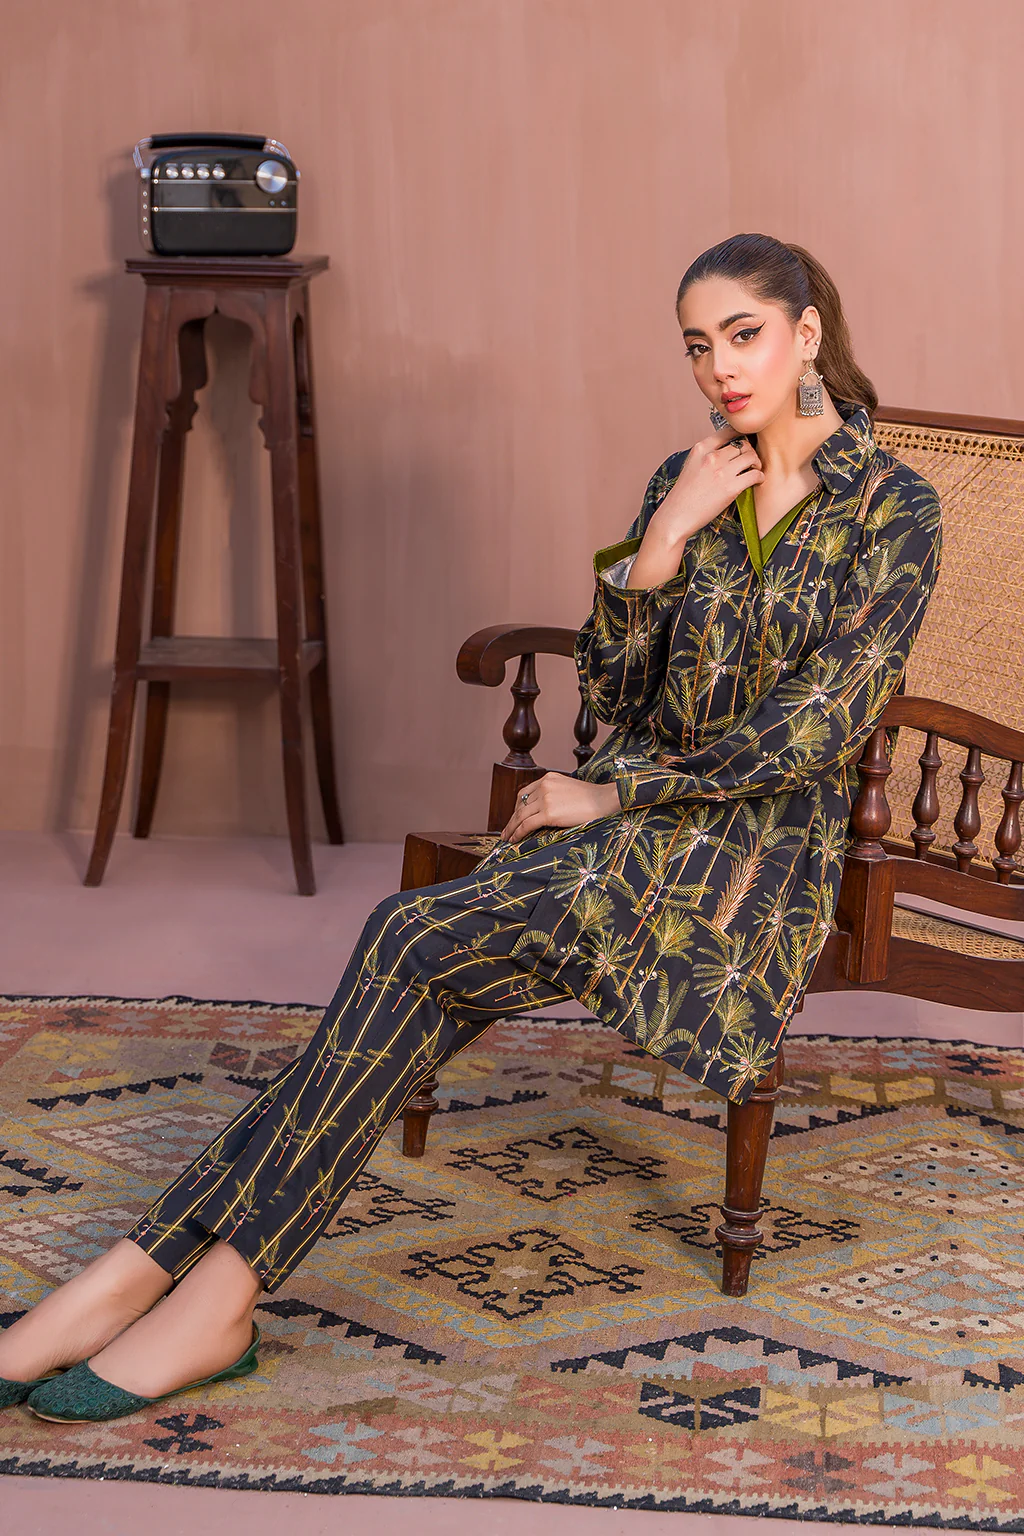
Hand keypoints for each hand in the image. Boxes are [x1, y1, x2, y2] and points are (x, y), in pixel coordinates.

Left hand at [500, 773, 620, 843]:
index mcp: (548, 778)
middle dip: (512, 819)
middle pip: (520, 805)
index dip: (517, 807)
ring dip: (511, 828)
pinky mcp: (549, 813)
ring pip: (520, 816)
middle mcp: (544, 786)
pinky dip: (518, 833)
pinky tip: (514, 840)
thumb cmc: (593, 799)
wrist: (605, 801)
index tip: (515, 818)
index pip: (525, 793)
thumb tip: (545, 811)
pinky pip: (527, 824)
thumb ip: (555, 795)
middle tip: (506, 831)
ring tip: (507, 838)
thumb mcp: (569, 790)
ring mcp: (546, 799)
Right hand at [649, 420, 763, 544]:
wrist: (676, 516)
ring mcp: (721, 472)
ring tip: (754, 470)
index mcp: (701, 448)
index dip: (741, 435)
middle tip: (750, 461)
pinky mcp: (730, 488)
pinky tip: (757, 481)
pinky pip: (755, 475)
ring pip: (751, 456)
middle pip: (743, 444)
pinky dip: (759, 477)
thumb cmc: (683, 495)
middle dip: (750, 451)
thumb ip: (707, 455)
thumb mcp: (691, 465)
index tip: (745, 443)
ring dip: (756, 463)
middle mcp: (711, 457)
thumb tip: (727, 450)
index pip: (729, 431)